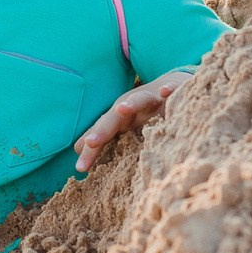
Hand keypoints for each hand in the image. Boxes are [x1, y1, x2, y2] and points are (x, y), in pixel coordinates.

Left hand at [72, 70, 191, 172]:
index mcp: (121, 118)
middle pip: (115, 117)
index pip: (103, 134)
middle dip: (103, 129)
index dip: (92, 149)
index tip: (81, 168)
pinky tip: (166, 91)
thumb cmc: (145, 110)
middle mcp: (133, 107)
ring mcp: (154, 98)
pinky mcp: (174, 90)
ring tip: (122, 109)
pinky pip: (173, 89)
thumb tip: (77, 149)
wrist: (172, 84)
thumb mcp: (124, 123)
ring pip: (141, 99)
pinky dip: (169, 90)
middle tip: (91, 142)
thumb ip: (103, 135)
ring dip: (131, 103)